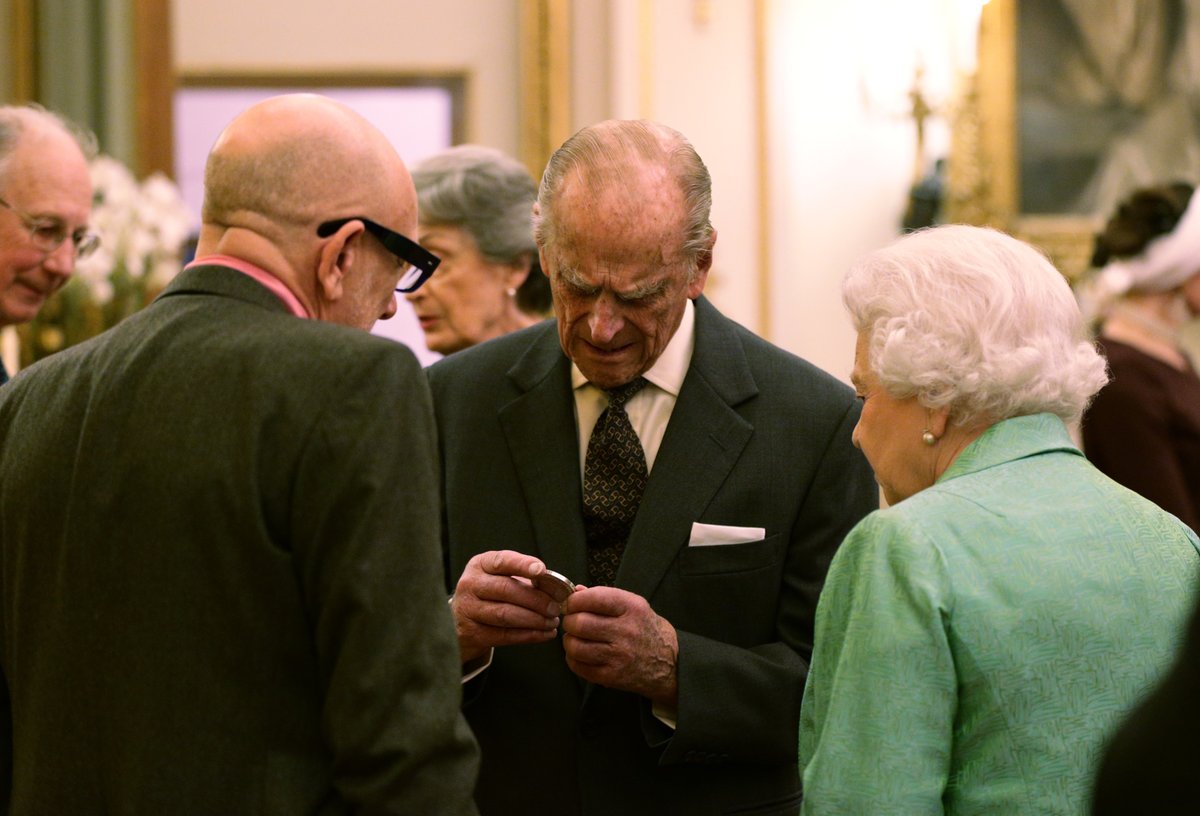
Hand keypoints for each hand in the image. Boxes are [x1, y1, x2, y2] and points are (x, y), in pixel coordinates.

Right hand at [452, 550, 561, 664]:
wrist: (460, 621)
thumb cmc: (490, 595)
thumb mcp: (501, 579)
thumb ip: (525, 579)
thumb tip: (556, 589)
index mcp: (480, 565)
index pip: (502, 561)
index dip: (523, 565)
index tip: (542, 570)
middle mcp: (470, 584)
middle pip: (506, 589)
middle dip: (536, 599)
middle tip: (556, 607)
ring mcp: (467, 609)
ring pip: (505, 614)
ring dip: (534, 620)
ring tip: (552, 622)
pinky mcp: (471, 633)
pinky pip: (504, 635)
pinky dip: (528, 636)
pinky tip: (544, 634)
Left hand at [561, 586, 678, 706]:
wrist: (669, 662)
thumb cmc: (645, 628)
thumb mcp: (633, 605)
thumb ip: (603, 596)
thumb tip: (575, 591)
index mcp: (631, 607)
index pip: (592, 598)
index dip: (574, 601)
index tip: (572, 604)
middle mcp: (626, 630)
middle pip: (580, 623)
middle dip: (569, 621)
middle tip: (572, 623)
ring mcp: (619, 655)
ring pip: (576, 647)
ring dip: (569, 641)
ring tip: (575, 639)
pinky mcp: (613, 676)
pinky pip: (579, 667)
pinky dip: (573, 659)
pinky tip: (580, 654)